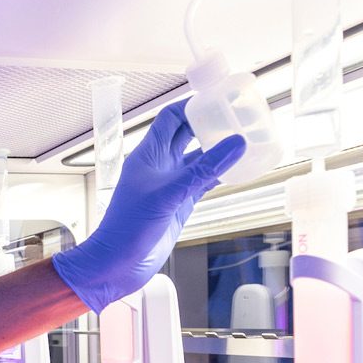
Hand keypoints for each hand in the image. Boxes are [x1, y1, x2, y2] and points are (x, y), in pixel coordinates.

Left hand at [52, 101, 244, 312]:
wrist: (117, 264)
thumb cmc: (127, 228)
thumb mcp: (169, 194)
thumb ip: (203, 169)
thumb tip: (235, 143)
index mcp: (148, 154)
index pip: (171, 118)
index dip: (192, 105)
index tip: (217, 98)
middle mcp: (160, 166)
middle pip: (187, 134)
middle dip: (210, 124)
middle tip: (237, 116)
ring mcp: (171, 184)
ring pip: (199, 159)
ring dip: (218, 150)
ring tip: (245, 139)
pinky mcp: (180, 203)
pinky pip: (204, 182)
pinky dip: (220, 175)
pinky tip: (238, 170)